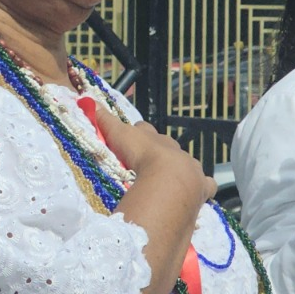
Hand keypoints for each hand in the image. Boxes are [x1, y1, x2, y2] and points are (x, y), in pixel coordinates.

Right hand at [100, 113, 216, 206]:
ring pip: (187, 163)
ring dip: (179, 169)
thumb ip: (106, 122)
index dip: (137, 132)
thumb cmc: (142, 157)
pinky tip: (195, 192)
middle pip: (167, 145)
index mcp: (156, 139)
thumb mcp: (120, 136)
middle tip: (147, 160)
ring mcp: (190, 168)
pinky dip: (201, 187)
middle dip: (159, 150)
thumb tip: (89, 101)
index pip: (145, 130)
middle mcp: (175, 150)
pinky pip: (205, 185)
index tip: (130, 136)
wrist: (169, 182)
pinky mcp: (201, 187)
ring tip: (169, 179)